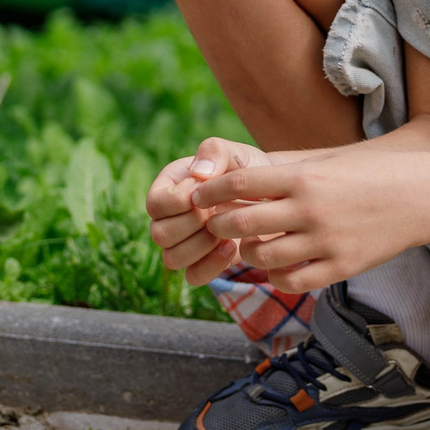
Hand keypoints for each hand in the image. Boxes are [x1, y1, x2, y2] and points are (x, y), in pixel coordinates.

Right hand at [146, 137, 267, 286]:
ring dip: (200, 246)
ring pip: (172, 259)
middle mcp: (171, 217)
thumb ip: (215, 152)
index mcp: (170, 186)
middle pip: (159, 234)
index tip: (205, 190)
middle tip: (216, 212)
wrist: (275, 198)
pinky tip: (232, 247)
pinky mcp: (203, 262)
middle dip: (191, 225)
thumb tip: (199, 173)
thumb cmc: (250, 171)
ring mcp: (184, 242)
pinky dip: (211, 266)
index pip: (155, 203)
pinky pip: (193, 276)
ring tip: (225, 231)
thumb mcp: (236, 153)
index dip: (179, 201)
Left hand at [193, 143, 429, 292]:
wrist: (428, 196)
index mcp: (305, 176)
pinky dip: (276, 276)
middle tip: (213, 224)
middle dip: (219, 225)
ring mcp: (326, 241)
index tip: (198, 195)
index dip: (211, 190)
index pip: (240, 184)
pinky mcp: (343, 266)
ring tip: (247, 247)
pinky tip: (276, 267)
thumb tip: (242, 173)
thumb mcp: (329, 158)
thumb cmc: (375, 171)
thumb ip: (288, 168)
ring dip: (246, 253)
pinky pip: (294, 280)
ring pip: (263, 257)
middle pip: (242, 223)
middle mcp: (311, 210)